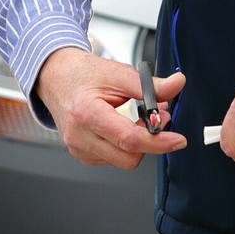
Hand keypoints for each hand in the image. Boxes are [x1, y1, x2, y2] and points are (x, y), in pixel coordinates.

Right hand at [34, 47, 186, 169]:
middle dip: (150, 142)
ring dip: (138, 144)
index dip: (158, 141)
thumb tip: (177, 84)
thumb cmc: (83, 74)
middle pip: (129, 158)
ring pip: (123, 161)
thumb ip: (149, 84)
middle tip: (156, 118)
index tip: (178, 139)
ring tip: (136, 117)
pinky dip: (124, 146)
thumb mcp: (118, 72)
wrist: (56, 78)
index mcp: (87, 114)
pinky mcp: (82, 155)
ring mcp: (79, 149)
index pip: (129, 139)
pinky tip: (122, 126)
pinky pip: (113, 159)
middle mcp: (80, 137)